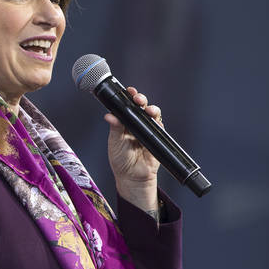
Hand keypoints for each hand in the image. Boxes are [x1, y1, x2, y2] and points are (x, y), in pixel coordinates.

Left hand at [105, 87, 160, 210]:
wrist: (131, 177)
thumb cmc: (120, 159)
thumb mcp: (114, 142)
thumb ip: (115, 128)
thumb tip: (109, 115)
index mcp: (124, 122)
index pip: (127, 105)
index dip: (129, 97)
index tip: (129, 91)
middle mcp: (136, 123)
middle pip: (141, 106)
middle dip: (141, 99)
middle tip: (138, 98)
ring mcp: (147, 130)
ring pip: (152, 114)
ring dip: (152, 109)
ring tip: (148, 110)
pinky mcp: (157, 137)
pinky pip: (159, 127)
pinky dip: (157, 123)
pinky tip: (154, 122)